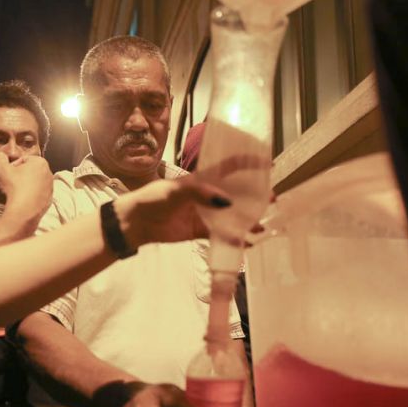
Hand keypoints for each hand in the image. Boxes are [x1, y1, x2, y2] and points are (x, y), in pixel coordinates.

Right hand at [0, 151, 51, 226]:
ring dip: (26, 184)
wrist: (24, 211)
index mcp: (40, 162)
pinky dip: (32, 194)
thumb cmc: (14, 187)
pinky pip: (39, 193)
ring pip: (35, 182)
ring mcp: (51, 187)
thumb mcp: (2, 169)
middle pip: (31, 170)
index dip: (13, 166)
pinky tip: (23, 199)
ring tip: (17, 192)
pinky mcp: (50, 198)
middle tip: (12, 183)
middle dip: (21, 175)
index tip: (8, 174)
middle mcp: (49, 173)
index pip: (23, 160)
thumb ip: (0, 158)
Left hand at [114, 153, 269, 247]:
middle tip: (271, 200)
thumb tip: (226, 202)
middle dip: (254, 196)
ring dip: (246, 220)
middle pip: (235, 193)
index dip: (248, 163)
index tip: (267, 162)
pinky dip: (233, 239)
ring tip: (261, 226)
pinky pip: (220, 235)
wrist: (136, 222)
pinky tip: (246, 244)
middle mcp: (207, 195)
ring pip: (231, 216)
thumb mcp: (175, 191)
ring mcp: (204, 214)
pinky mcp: (199, 231)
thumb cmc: (153, 199)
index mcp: (202, 179)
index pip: (228, 167)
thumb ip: (200, 193)